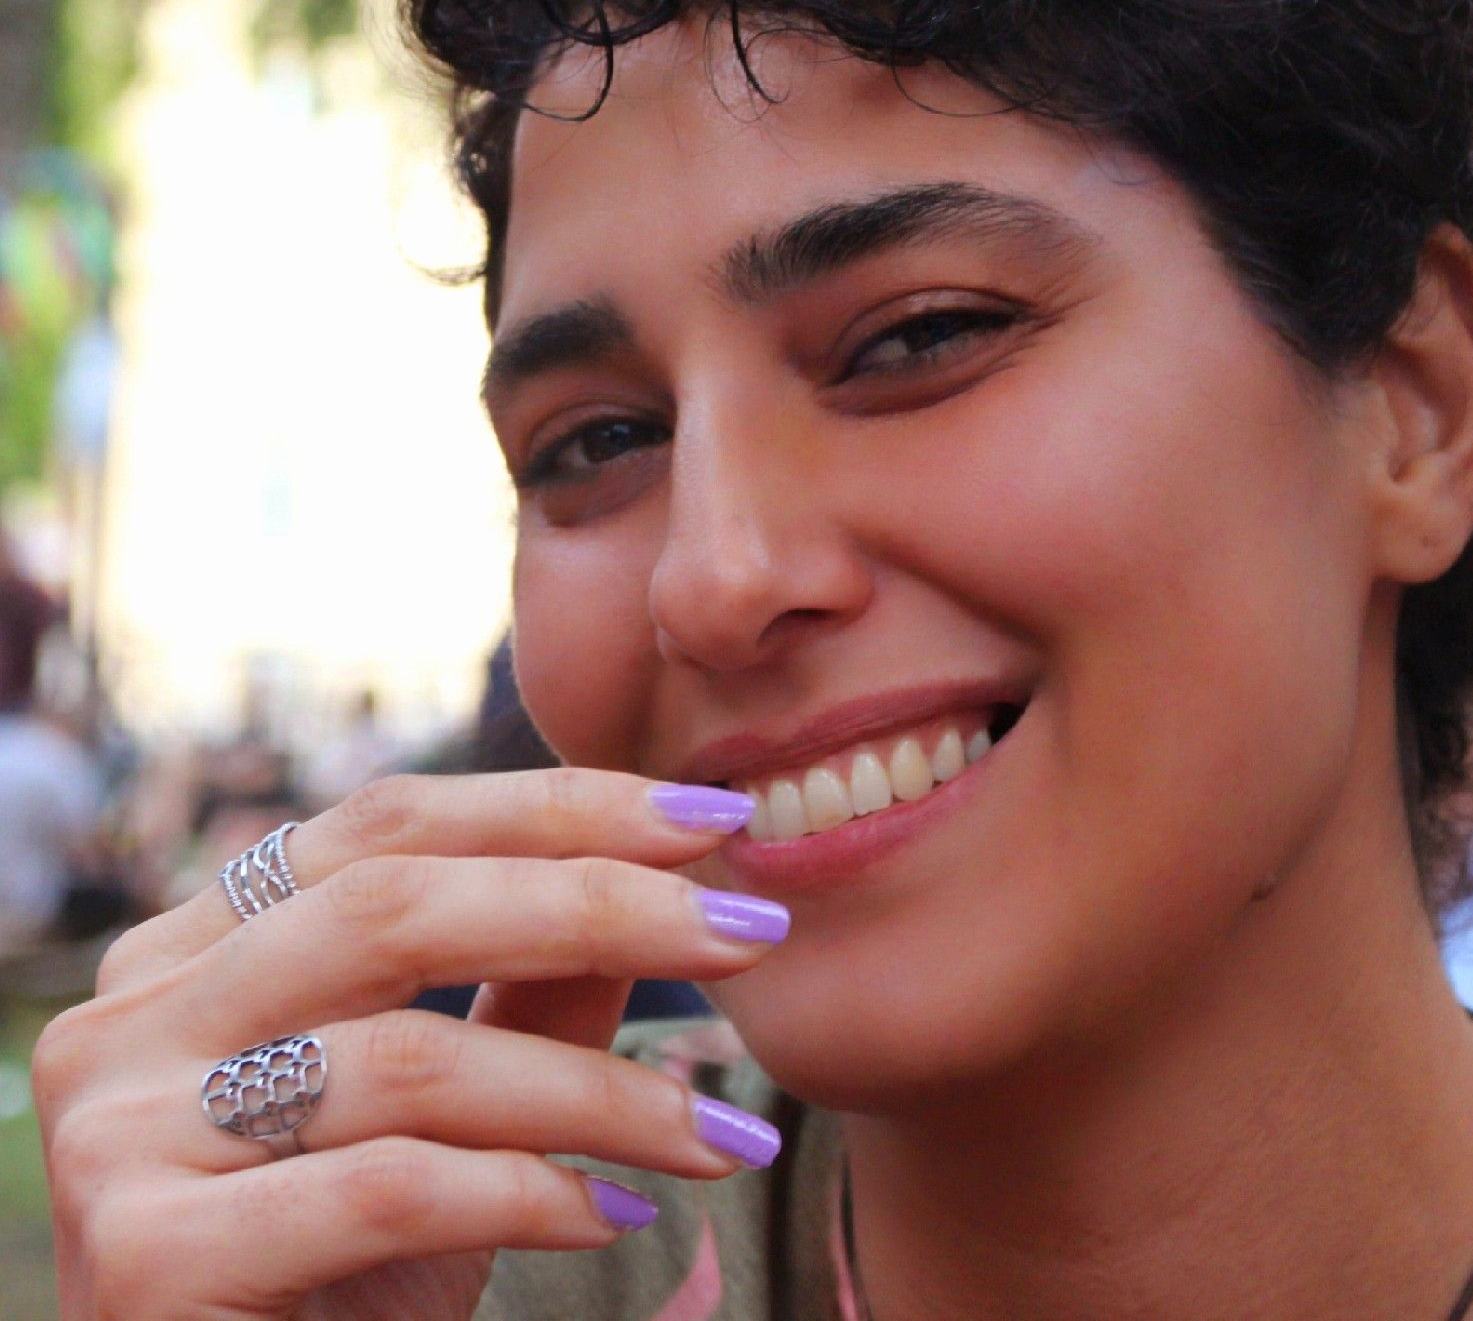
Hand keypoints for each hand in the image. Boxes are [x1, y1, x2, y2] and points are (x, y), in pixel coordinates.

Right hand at [32, 770, 784, 1320]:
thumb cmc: (344, 1272)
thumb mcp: (452, 1110)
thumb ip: (529, 985)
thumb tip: (666, 872)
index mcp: (196, 946)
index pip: (386, 825)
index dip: (556, 808)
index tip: (712, 823)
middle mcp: (131, 1015)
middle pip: (395, 906)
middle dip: (599, 907)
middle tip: (750, 935)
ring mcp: (114, 1131)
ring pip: (409, 1060)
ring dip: (598, 1095)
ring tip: (718, 1132)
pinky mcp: (140, 1257)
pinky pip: (384, 1190)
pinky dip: (528, 1195)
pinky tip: (619, 1216)